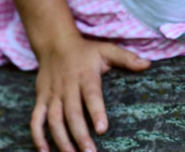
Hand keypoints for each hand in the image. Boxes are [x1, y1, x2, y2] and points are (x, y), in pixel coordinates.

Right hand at [31, 34, 150, 151]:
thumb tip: (148, 64)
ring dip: (61, 139)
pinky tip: (44, 151)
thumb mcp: (107, 49)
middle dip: (80, 134)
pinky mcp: (41, 99)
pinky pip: (36, 119)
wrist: (55, 43)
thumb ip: (127, 58)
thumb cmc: (86, 50)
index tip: (102, 129)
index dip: (96, 112)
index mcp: (86, 75)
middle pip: (72, 113)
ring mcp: (53, 94)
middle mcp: (68, 86)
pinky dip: (38, 135)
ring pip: (54, 119)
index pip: (91, 95)